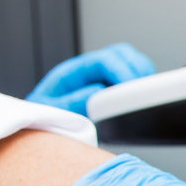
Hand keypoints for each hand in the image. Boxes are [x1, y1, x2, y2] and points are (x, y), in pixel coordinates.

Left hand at [26, 43, 155, 115]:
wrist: (40, 131)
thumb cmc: (42, 122)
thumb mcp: (52, 113)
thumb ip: (73, 102)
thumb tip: (98, 92)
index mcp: (71, 73)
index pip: (102, 61)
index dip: (120, 71)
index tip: (130, 88)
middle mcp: (88, 72)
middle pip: (120, 54)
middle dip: (135, 69)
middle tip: (141, 91)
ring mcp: (101, 80)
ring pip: (130, 63)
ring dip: (142, 74)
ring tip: (145, 94)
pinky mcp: (112, 92)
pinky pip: (134, 79)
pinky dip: (143, 85)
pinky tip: (143, 99)